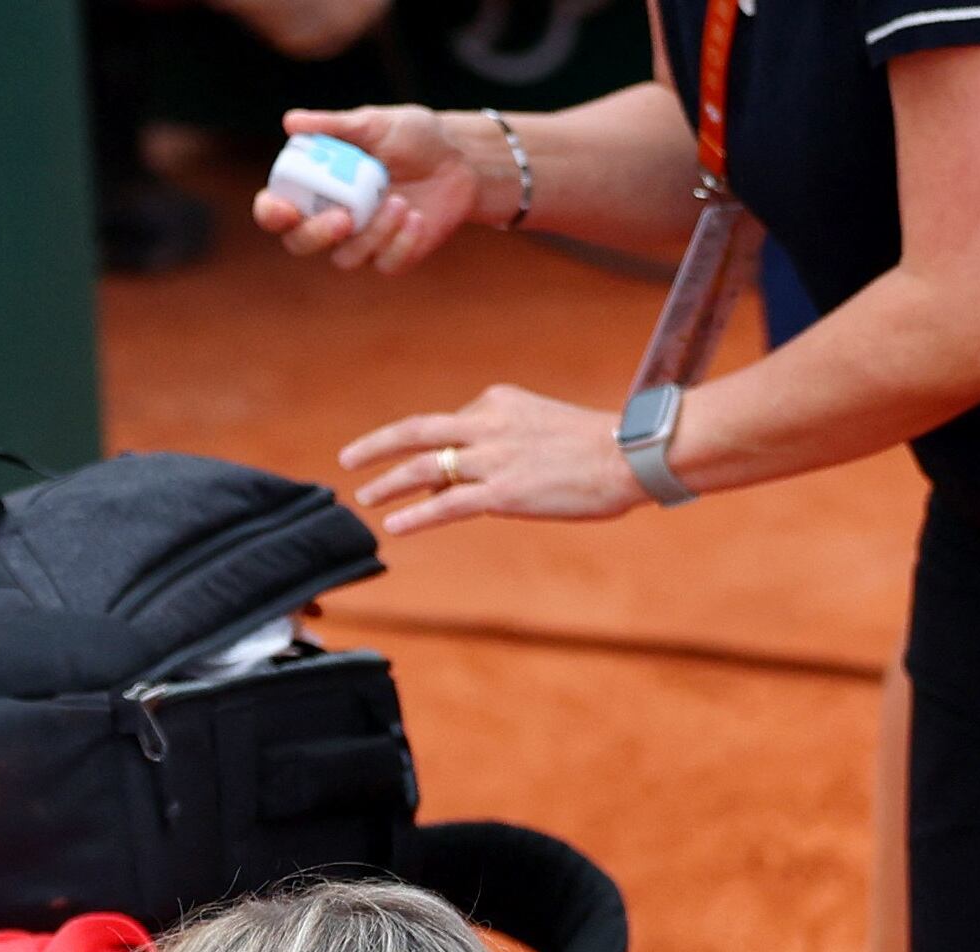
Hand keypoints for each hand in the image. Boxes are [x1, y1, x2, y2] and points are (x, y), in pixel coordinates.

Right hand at [253, 106, 482, 274]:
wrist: (461, 159)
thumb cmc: (413, 138)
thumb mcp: (375, 123)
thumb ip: (334, 126)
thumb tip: (290, 121)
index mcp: (316, 187)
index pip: (276, 209)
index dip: (272, 213)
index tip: (284, 208)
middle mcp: (330, 218)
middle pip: (300, 243)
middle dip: (316, 235)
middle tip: (342, 217)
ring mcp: (360, 241)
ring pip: (345, 257)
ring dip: (372, 232)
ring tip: (400, 201)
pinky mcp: (391, 256)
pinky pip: (384, 263)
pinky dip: (401, 242)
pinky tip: (417, 217)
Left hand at [340, 384, 646, 534]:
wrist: (633, 455)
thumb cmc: (595, 446)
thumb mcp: (539, 424)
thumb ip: (500, 439)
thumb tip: (461, 471)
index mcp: (499, 400)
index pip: (449, 424)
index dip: (431, 450)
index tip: (421, 472)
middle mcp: (488, 424)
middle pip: (416, 429)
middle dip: (376, 445)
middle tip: (346, 459)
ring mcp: (493, 458)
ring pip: (423, 466)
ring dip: (387, 482)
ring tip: (363, 497)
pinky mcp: (502, 492)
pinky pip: (446, 504)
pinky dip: (415, 513)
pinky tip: (394, 524)